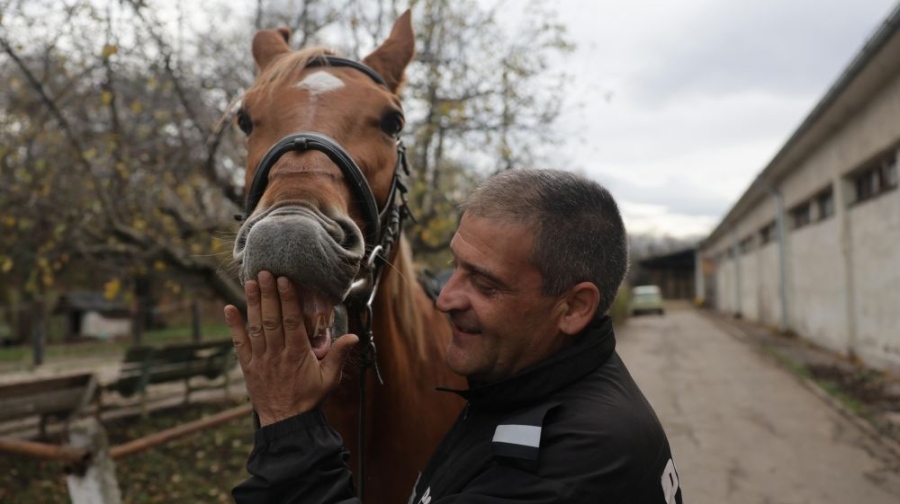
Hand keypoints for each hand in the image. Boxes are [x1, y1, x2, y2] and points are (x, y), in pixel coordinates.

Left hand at [225, 271, 357, 425]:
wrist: (286, 422)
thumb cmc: (310, 398)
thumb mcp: (330, 378)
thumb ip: (339, 355)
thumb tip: (353, 336)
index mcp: (298, 354)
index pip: (291, 322)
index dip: (287, 300)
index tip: (284, 281)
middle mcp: (277, 354)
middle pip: (272, 319)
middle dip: (268, 295)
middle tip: (265, 273)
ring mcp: (261, 359)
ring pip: (255, 327)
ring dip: (252, 303)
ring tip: (251, 282)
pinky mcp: (249, 366)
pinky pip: (239, 344)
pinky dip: (233, 326)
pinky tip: (228, 309)